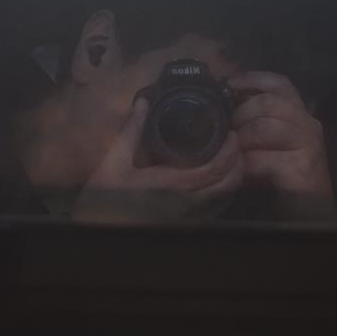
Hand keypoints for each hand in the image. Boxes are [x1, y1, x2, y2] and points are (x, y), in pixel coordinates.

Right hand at [72, 98, 243, 223]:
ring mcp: (187, 218)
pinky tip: (216, 179)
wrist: (97, 231)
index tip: (231, 134)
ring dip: (233, 178)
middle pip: (228, 185)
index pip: (215, 170)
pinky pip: (215, 209)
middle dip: (239, 163)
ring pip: (225, 199)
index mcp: (171, 186)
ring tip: (229, 157)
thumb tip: (143, 104)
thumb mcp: (113, 162)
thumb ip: (131, 131)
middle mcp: (185, 205)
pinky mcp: (185, 225)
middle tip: (235, 143)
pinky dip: (223, 192)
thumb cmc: (103, 201)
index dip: (230, 151)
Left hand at [229, 72, 336, 220]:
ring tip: (235, 154)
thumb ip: (254, 124)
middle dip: (240, 115)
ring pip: (265, 126)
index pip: (280, 84)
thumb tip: (223, 106)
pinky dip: (247, 165)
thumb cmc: (282, 178)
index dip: (253, 79)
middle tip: (228, 133)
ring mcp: (310, 146)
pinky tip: (243, 173)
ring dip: (242, 140)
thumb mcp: (267, 144)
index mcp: (300, 114)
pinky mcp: (304, 169)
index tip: (229, 84)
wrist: (309, 213)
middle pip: (268, 102)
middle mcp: (309, 125)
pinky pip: (264, 159)